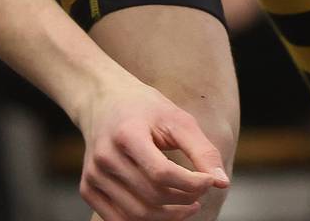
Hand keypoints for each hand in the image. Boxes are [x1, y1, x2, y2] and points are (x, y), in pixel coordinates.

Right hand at [76, 78, 229, 219]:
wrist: (104, 101)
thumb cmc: (146, 109)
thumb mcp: (178, 119)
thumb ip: (202, 150)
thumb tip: (221, 182)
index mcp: (127, 134)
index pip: (162, 173)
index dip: (191, 184)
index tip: (210, 181)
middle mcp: (105, 157)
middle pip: (152, 195)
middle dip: (184, 200)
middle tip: (201, 193)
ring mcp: (93, 175)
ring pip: (136, 214)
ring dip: (169, 216)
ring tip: (188, 205)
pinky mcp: (87, 188)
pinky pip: (117, 220)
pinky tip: (165, 210)